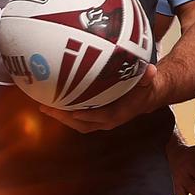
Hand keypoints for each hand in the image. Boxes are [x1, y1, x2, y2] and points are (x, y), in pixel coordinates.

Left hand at [39, 64, 162, 132]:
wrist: (146, 97)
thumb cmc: (143, 88)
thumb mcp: (148, 81)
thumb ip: (147, 77)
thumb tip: (151, 70)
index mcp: (118, 114)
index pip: (100, 117)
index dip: (86, 115)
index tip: (72, 110)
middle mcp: (106, 120)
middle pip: (81, 124)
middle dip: (64, 117)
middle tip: (47, 107)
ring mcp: (98, 121)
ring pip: (76, 123)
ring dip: (60, 116)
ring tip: (43, 105)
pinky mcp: (93, 117)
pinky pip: (76, 117)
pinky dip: (64, 112)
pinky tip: (51, 101)